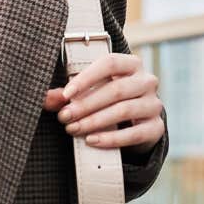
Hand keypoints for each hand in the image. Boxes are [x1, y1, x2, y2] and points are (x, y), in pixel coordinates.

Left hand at [44, 52, 165, 150]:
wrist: (137, 122)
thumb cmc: (109, 99)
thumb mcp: (92, 91)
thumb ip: (70, 94)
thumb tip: (48, 98)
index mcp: (131, 64)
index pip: (110, 63)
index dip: (86, 78)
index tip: (66, 94)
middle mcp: (146, 81)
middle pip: (115, 90)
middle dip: (86, 104)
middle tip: (64, 116)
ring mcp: (154, 104)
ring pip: (124, 110)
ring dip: (95, 121)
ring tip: (73, 129)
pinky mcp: (156, 127)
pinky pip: (133, 134)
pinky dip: (110, 139)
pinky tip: (92, 140)